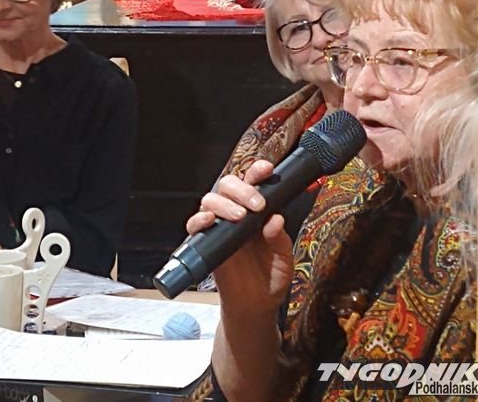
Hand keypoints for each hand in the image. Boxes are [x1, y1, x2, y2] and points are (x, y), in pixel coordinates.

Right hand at [186, 160, 293, 311]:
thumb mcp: (283, 256)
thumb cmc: (269, 278)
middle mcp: (236, 215)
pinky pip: (194, 226)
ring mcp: (219, 228)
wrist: (256, 306)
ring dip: (224, 203)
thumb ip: (279, 237)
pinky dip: (199, 220)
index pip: (253, 183)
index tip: (267, 170)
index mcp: (257, 212)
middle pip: (228, 185)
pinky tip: (210, 221)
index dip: (257, 172)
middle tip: (257, 204)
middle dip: (241, 188)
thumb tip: (274, 218)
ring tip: (240, 216)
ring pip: (210, 200)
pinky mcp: (206, 244)